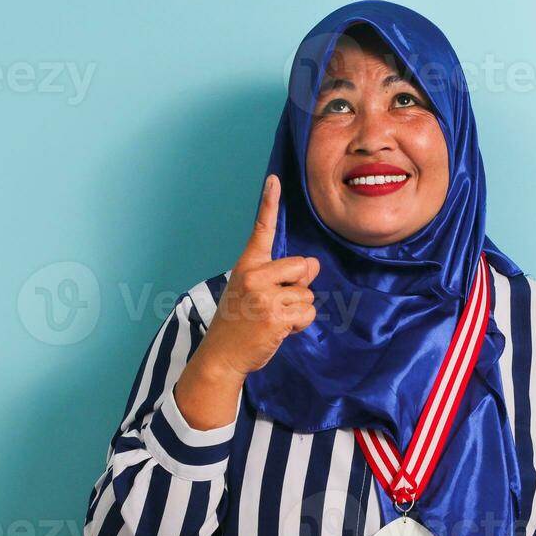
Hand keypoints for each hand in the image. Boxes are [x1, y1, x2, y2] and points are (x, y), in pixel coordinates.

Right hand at [198, 175, 320, 378]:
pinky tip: (279, 330)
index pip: (261, 230)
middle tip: (274, 304)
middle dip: (297, 287)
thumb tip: (313, 264)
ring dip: (297, 310)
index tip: (275, 179)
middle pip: (300, 267)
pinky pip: (307, 313)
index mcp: (247, 265)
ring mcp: (264, 297)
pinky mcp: (275, 317)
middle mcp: (254, 276)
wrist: (222, 355)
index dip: (269, 203)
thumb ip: (283, 275)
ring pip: (306, 294)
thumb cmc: (240, 322)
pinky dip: (300, 324)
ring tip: (273, 320)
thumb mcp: (256, 292)